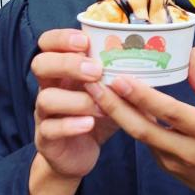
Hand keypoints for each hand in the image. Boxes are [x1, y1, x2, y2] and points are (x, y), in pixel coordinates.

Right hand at [31, 29, 118, 179]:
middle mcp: (49, 88)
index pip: (48, 43)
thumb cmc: (96, 118)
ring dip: (76, 99)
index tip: (84, 41)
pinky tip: (89, 124)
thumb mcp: (112, 95)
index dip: (62, 38)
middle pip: (40, 64)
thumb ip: (124, 80)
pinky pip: (50, 129)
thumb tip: (155, 65)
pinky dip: (70, 125)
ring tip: (102, 106)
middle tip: (96, 71)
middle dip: (67, 64)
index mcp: (62, 71)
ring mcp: (44, 114)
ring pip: (46, 98)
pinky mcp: (46, 139)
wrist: (78, 156)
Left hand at [85, 48, 194, 194]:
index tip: (119, 79)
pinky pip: (146, 144)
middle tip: (92, 85)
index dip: (142, 96)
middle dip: (114, 107)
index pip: (168, 111)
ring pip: (140, 137)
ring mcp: (174, 163)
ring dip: (118, 115)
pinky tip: (119, 108)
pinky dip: (132, 125)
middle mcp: (187, 149)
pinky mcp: (167, 169)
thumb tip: (191, 54)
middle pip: (142, 128)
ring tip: (98, 92)